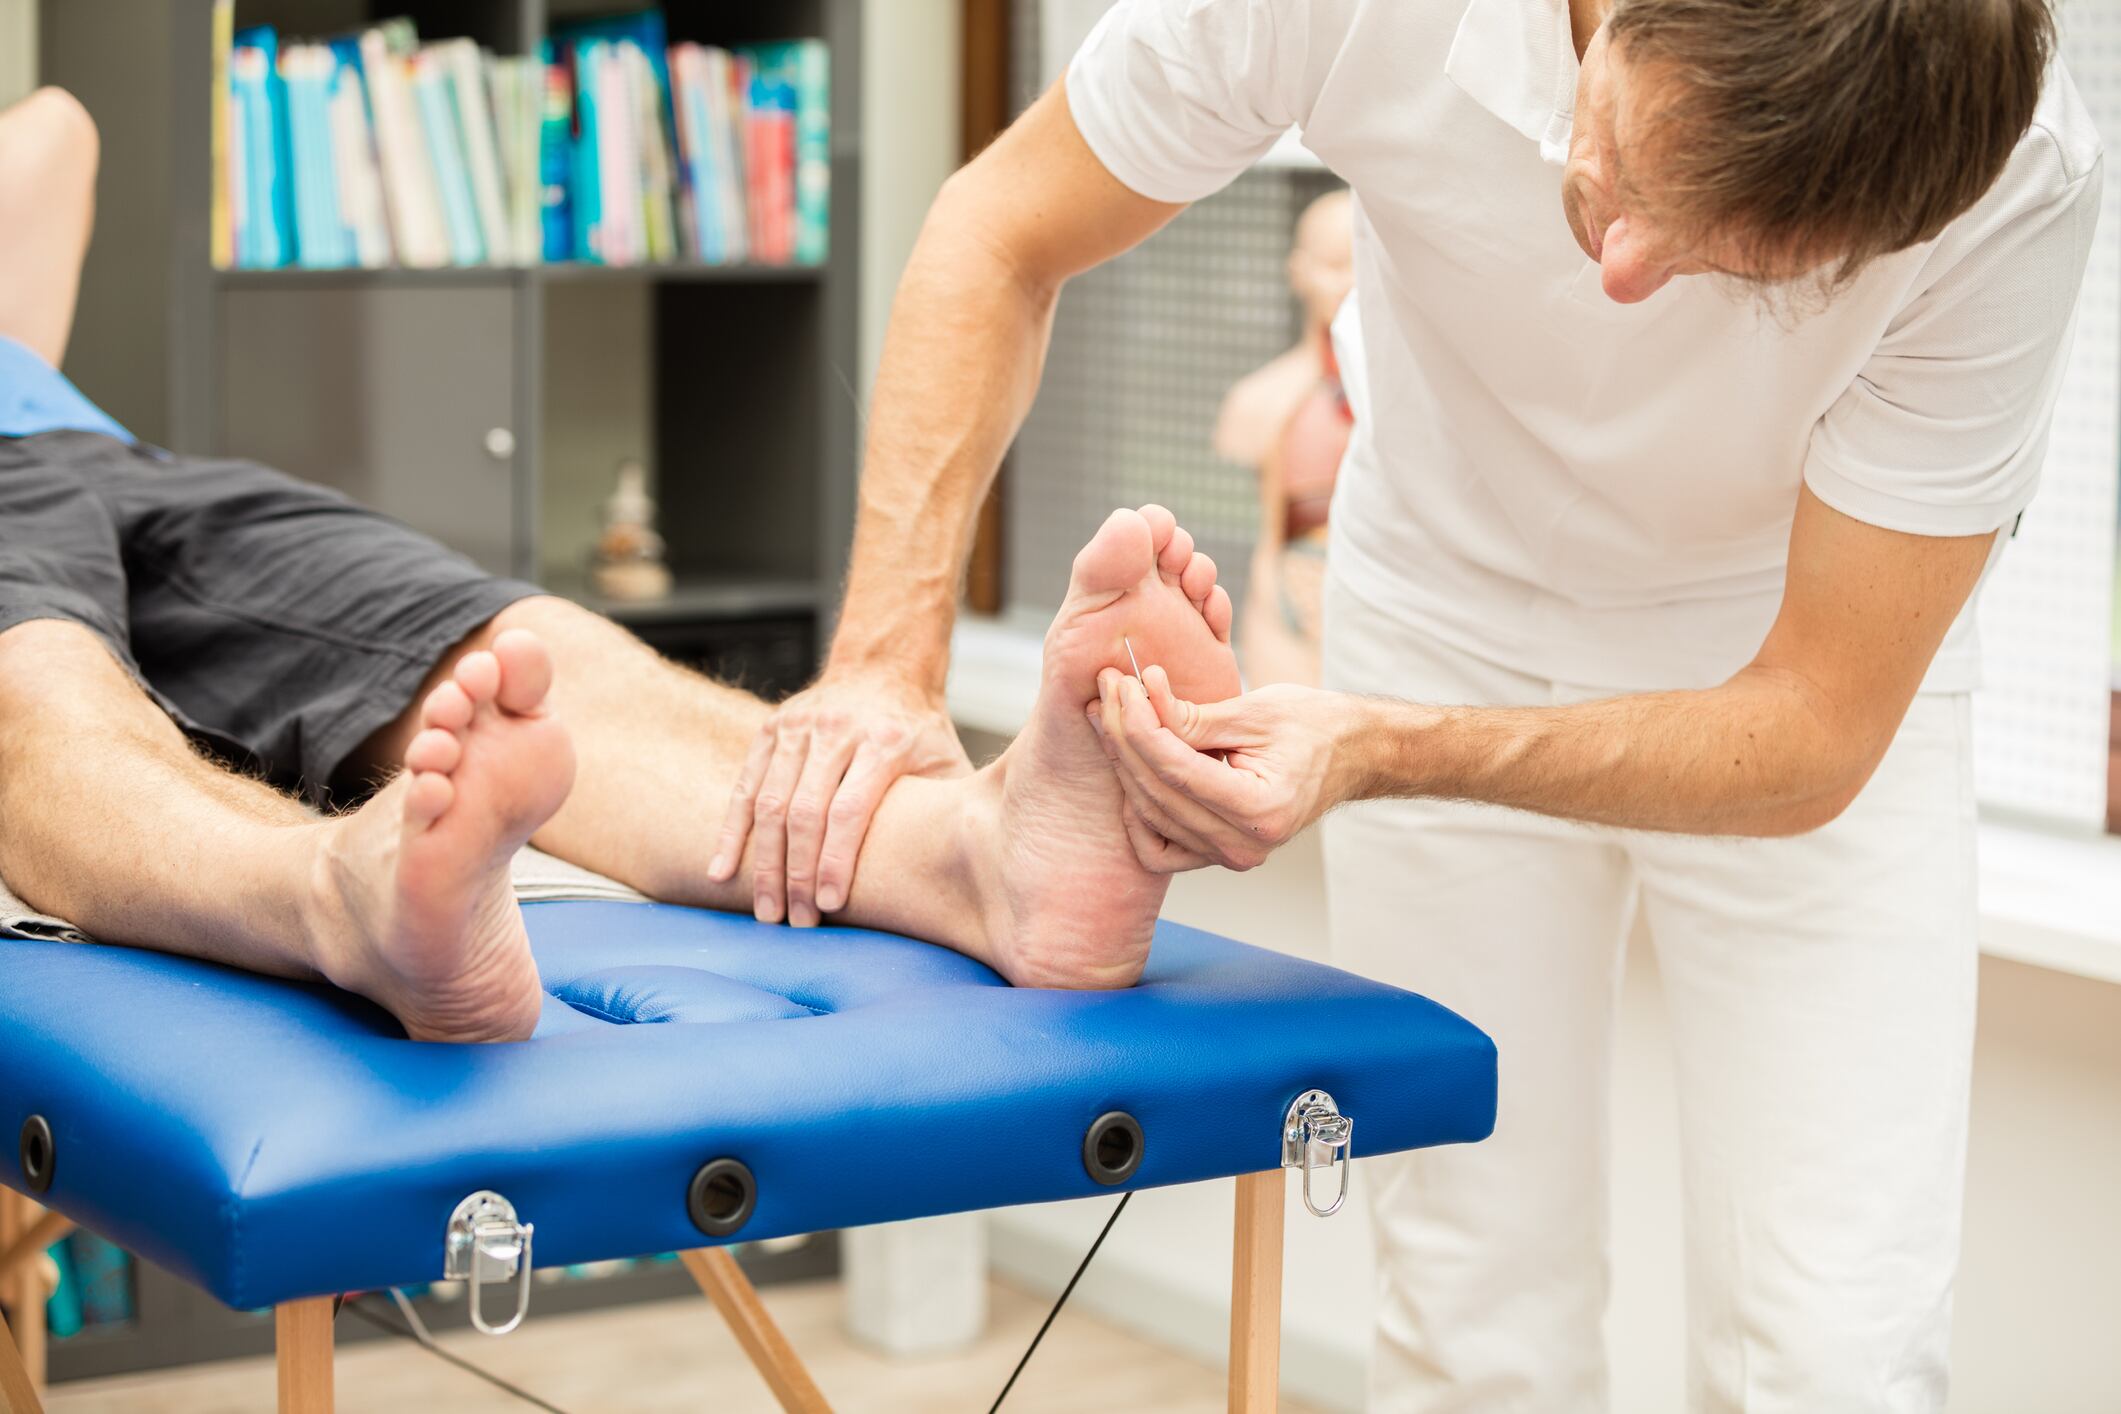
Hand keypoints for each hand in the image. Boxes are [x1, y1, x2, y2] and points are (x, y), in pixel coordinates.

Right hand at [709, 671, 972, 925]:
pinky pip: (745, 786)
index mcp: (884, 741)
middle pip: (803, 812)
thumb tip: (970, 872)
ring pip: (767, 802)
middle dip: (795, 874)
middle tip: (794, 923)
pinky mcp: (771, 729)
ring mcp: (799, 727)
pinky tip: (722, 871)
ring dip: (762, 863)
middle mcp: (837, 730)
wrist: (883, 668)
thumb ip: (950, 807)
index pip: (849, 809)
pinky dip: (731, 831)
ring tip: (765, 911)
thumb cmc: (920, 730)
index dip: (836, 860)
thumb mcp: (946, 761)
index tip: (830, 905)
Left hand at [1089, 666, 1365, 870]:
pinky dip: (1138, 814)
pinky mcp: (1218, 854)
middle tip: (1108, 689)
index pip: (1174, 768)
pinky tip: (1131, 770)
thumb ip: (1193, 716)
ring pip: (1149, 817)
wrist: (1351, 755)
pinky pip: (1159, 848)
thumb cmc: (1313, 726)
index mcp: (1260, 809)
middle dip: (1123, 735)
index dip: (1139, 723)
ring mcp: (1230, 856)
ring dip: (1123, 763)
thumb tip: (1139, 698)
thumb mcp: (1255, 710)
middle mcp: (1243, 845)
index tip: (1123, 683)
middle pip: (1155, 792)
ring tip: (1111, 714)